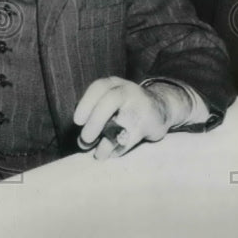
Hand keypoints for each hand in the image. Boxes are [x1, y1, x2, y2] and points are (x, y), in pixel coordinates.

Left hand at [73, 76, 191, 159]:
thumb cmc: (125, 108)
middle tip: (86, 140)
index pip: (98, 87)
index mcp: (114, 84)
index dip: (85, 104)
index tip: (78, 121)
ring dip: (105, 143)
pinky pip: (129, 140)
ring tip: (100, 153)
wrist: (159, 110)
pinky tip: (114, 152)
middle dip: (95, 122)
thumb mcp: (109, 104)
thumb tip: (82, 142)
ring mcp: (140, 106)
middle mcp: (128, 91)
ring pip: (121, 124)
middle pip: (110, 101)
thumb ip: (93, 118)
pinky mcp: (148, 124)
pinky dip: (117, 150)